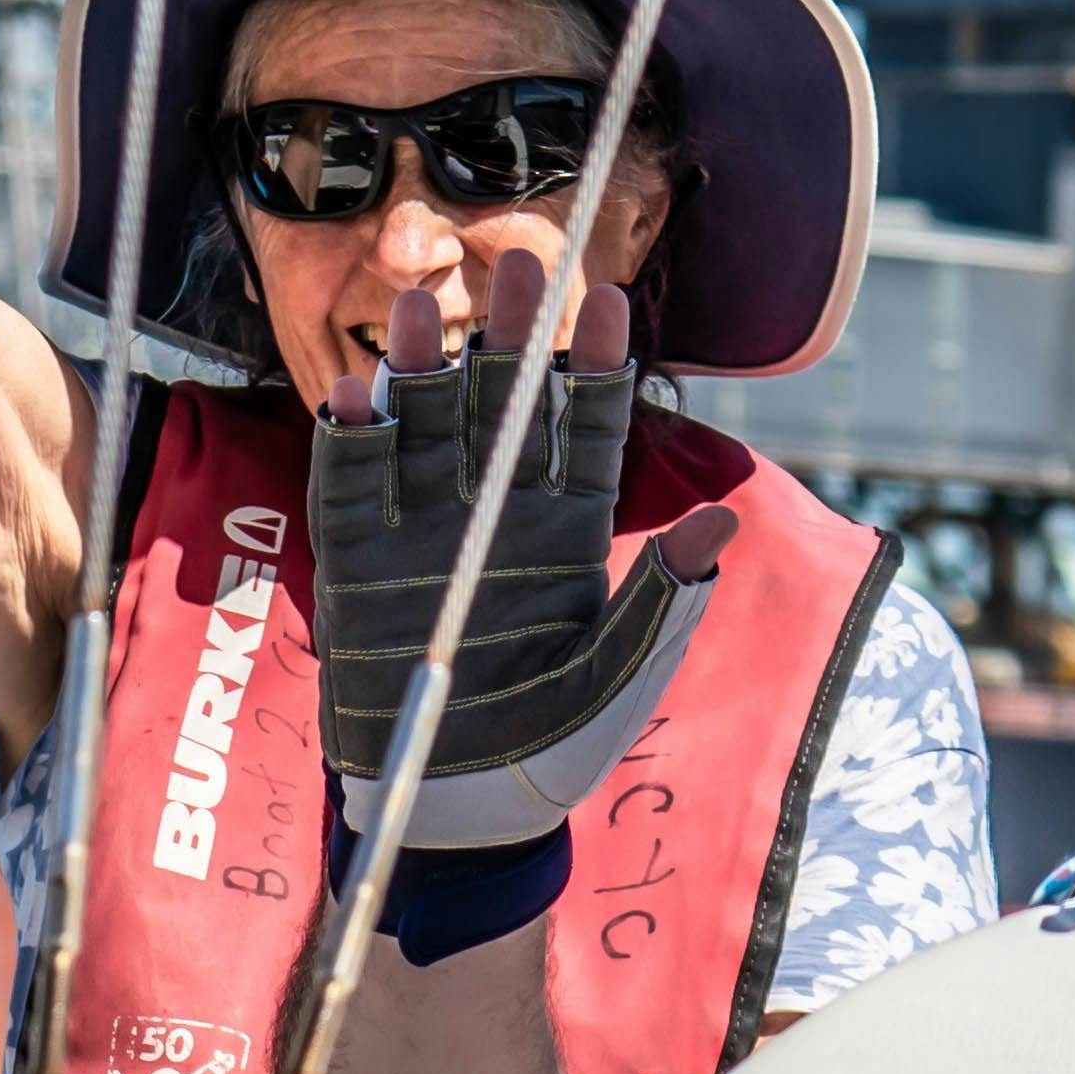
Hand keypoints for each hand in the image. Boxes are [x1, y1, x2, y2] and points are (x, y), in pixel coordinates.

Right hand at [308, 256, 724, 843]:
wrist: (466, 811)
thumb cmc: (560, 746)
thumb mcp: (624, 677)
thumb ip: (666, 600)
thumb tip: (724, 520)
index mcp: (570, 531)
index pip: (590, 430)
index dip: (599, 369)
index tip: (612, 301)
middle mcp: (496, 514)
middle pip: (502, 407)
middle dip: (511, 338)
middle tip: (518, 262)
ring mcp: (423, 534)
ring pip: (422, 428)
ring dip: (419, 368)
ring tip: (416, 304)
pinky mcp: (359, 565)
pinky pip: (350, 489)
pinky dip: (350, 443)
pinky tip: (352, 392)